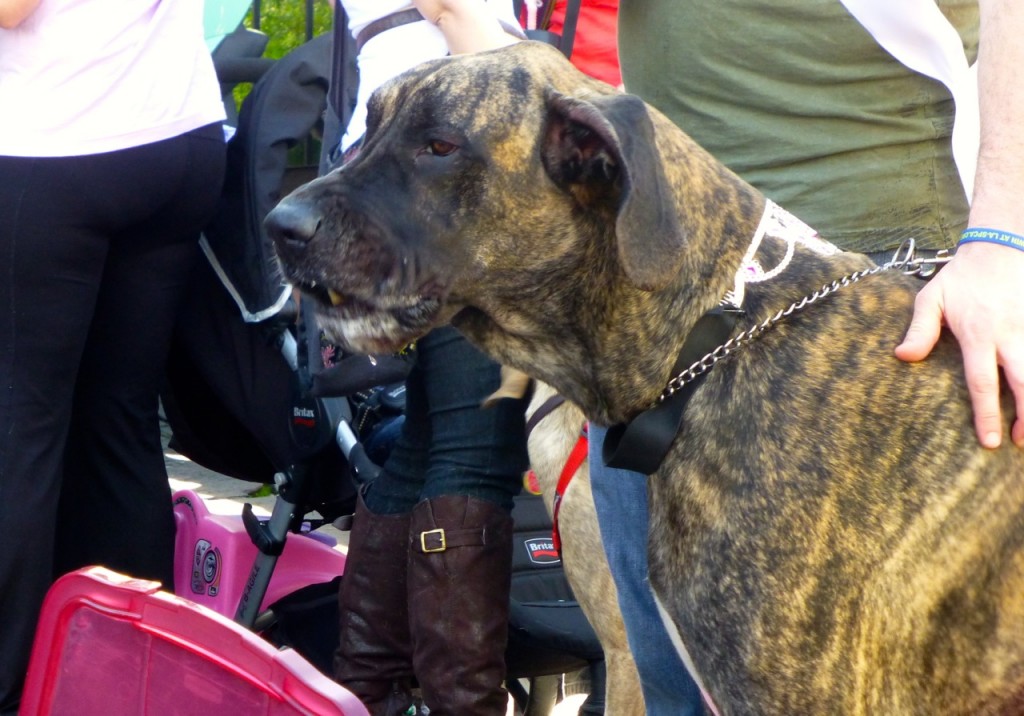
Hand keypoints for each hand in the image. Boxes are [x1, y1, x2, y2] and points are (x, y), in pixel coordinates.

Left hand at [895, 241, 1023, 447]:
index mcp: (979, 335)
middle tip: (1020, 442)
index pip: (983, 383)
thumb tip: (902, 357)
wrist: (1001, 245)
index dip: (987, 415)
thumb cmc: (962, 276)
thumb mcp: (932, 298)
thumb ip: (919, 329)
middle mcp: (1010, 336)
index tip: (990, 441)